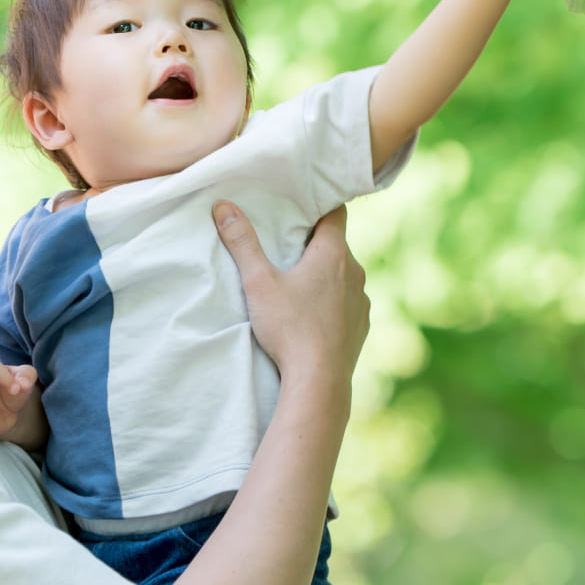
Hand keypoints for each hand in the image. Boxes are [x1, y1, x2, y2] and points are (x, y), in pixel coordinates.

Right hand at [214, 202, 368, 385]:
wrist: (319, 380)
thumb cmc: (289, 327)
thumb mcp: (258, 282)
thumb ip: (242, 243)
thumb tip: (223, 206)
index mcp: (333, 254)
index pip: (335, 212)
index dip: (320, 205)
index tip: (303, 203)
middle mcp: (355, 272)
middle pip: (337, 245)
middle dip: (315, 243)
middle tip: (289, 245)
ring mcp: (361, 301)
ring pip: (344, 276)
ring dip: (326, 275)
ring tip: (299, 284)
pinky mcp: (361, 326)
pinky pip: (348, 303)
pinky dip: (333, 302)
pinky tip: (313, 315)